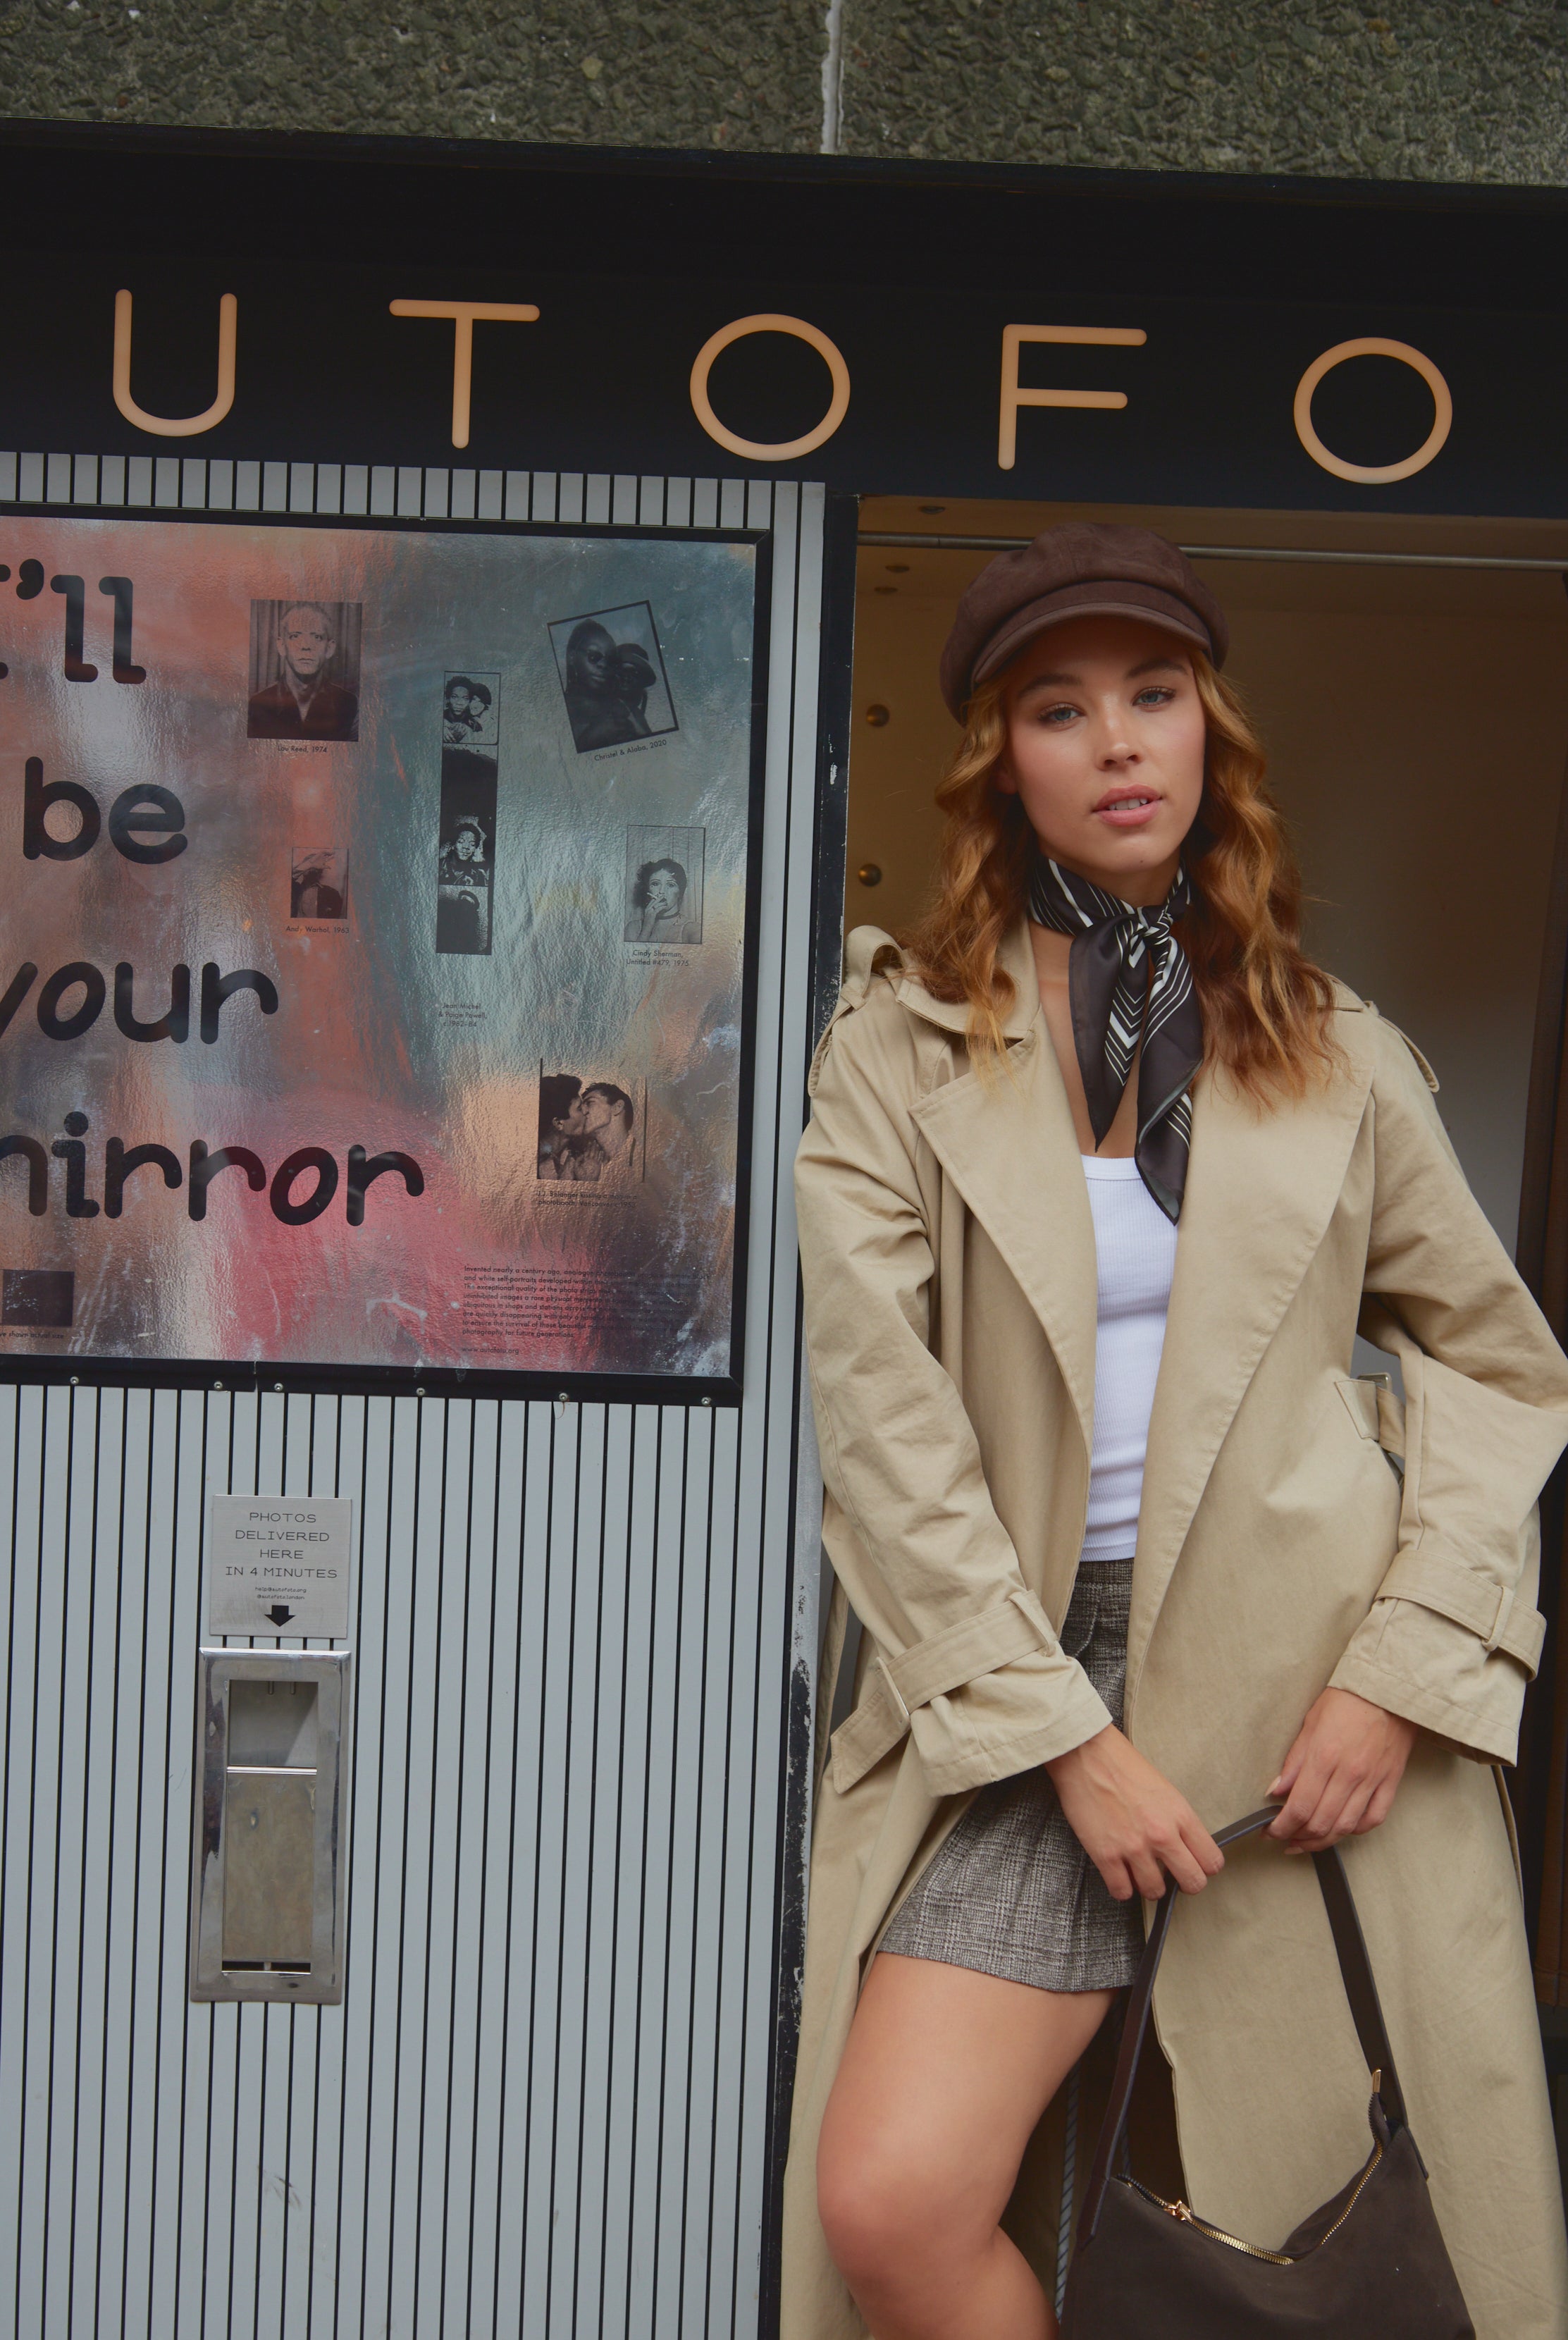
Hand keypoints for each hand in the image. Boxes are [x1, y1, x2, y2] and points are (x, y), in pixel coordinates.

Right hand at [1046, 1724, 1224, 1900]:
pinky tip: (1119, 1873)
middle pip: (1192, 1883)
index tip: (1195, 1867)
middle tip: (1173, 1877)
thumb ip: (1177, 1821)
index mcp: (1180, 1815)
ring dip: (1148, 1885)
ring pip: (1155, 1892)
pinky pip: (1122, 1891)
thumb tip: (1182, 1848)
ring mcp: (1134, 1847)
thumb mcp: (1164, 1790)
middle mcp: (1162, 1835)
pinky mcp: (1106, 1855)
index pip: (1211, 1861)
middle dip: (1184, 1884)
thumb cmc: (1122, 1766)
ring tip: (1140, 1871)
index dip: (1204, 1868)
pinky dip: (1121, 1887)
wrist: (1087, 1755)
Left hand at [1267, 1688, 1416, 1853]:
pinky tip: (1340, 1830)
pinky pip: (1373, 1819)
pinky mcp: (1390, 1783)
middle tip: (1284, 1838)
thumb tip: (1276, 1791)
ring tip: (1306, 1841)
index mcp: (1324, 1757)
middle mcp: (1349, 1774)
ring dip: (1322, 1841)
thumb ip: (1294, 1761)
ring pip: (1345, 1827)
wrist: (1387, 1689)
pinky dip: (1355, 1830)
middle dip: (1297, 1837)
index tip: (1270, 1832)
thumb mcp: (1310, 1723)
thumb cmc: (1346, 1700)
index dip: (1281, 1827)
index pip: (1299, 1807)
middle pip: (1321, 1823)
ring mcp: (1372, 1781)